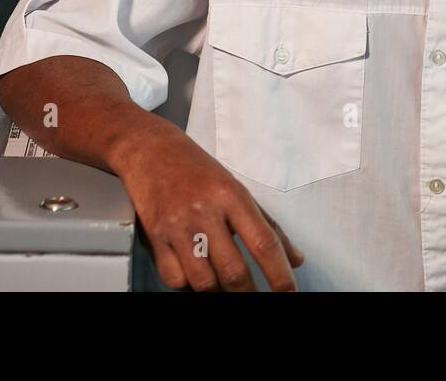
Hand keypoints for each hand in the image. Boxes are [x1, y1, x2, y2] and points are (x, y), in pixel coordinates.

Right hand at [113, 117, 304, 290]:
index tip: (289, 292)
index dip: (280, 275)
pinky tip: (197, 275)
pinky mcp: (155, 237)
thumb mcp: (236, 188)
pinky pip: (175, 279)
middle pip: (234, 271)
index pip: (263, 243)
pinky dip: (189, 286)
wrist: (150, 150)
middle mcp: (205, 211)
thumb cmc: (196, 170)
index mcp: (231, 196)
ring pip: (204, 282)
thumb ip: (267, 225)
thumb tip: (294, 260)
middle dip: (249, 293)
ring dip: (219, 292)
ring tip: (226, 287)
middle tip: (255, 295)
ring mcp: (177, 226)